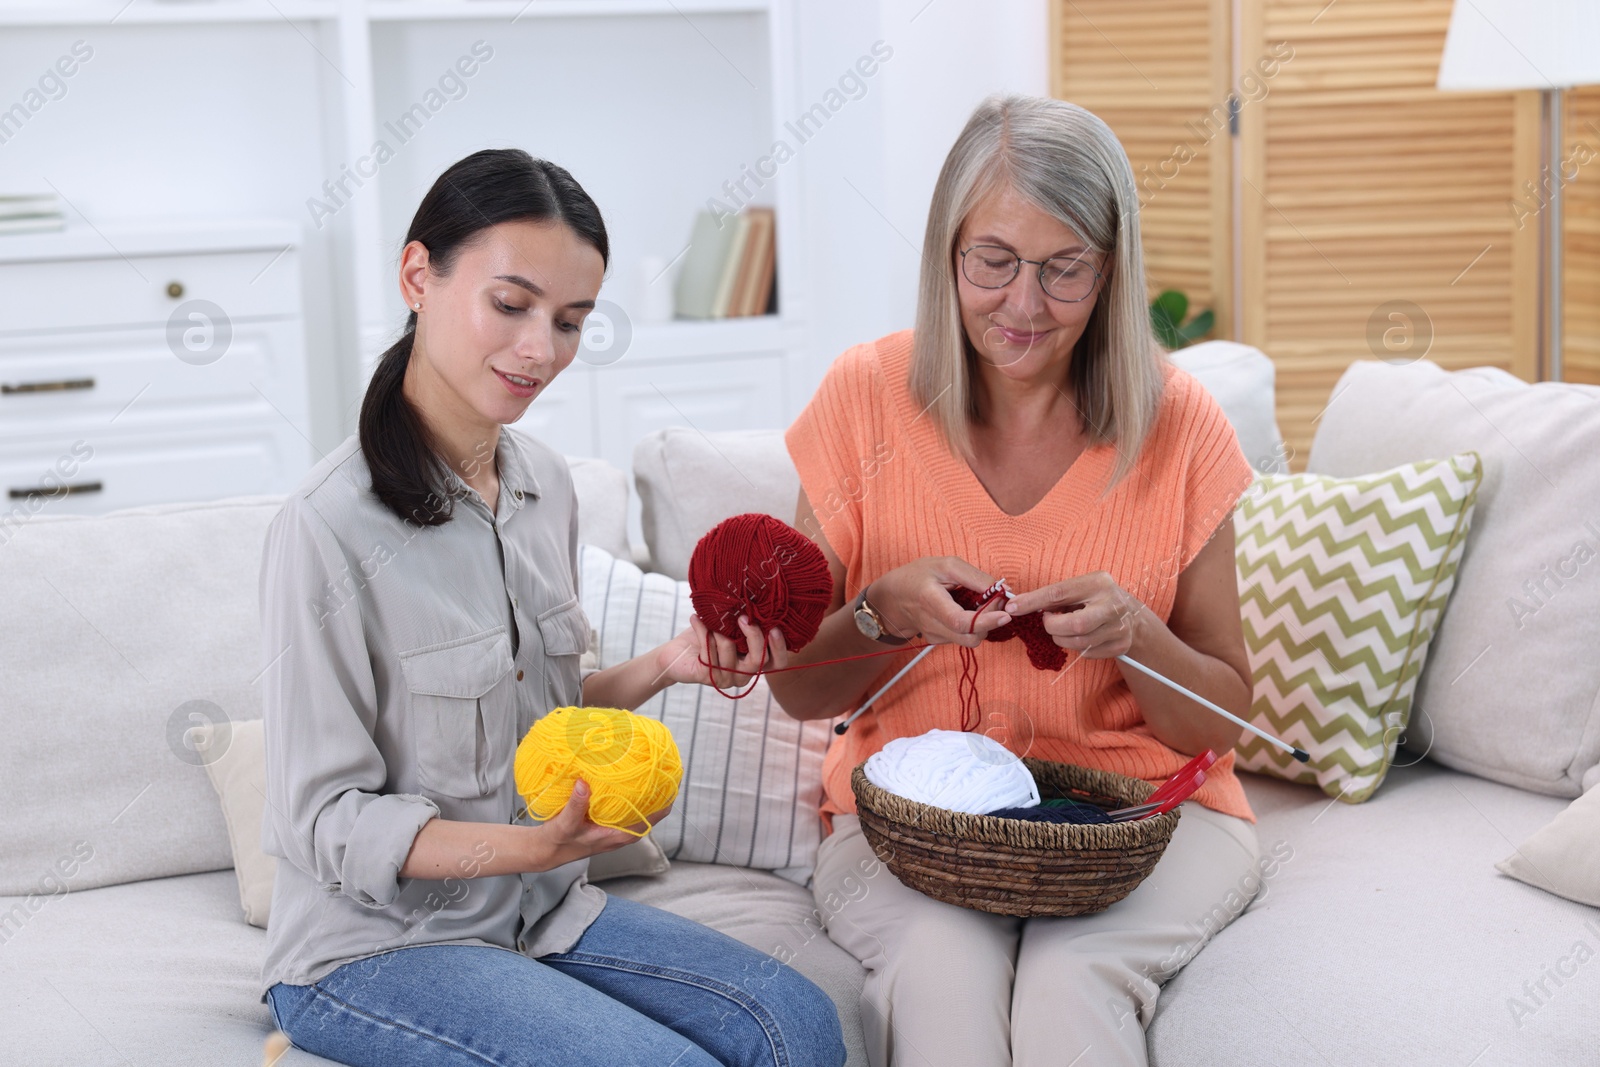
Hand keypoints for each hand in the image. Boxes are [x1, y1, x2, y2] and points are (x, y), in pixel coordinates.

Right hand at [530, 780, 672, 869]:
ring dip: (644, 792)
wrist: (547, 851)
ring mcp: (615, 827)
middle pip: (650, 812)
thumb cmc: (559, 841)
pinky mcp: (606, 822)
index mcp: (619, 835)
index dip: (664, 801)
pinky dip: (629, 793)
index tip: (671, 780)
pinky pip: (625, 806)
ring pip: (638, 809)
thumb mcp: (566, 824)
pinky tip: (625, 778)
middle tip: (661, 766)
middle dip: (658, 792)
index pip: (653, 819)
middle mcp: (621, 832)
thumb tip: (584, 784)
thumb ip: (575, 806)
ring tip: (648, 768)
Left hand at [655, 613, 788, 690]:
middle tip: (744, 617)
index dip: (780, 648)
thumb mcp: (729, 627)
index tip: (774, 627)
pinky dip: (702, 631)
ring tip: (709, 616)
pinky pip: (709, 652)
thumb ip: (745, 622)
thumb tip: (756, 598)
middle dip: (753, 637)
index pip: (777, 663)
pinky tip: (695, 618)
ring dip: (719, 630)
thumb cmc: (706, 637)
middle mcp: (743, 675)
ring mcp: (726, 679)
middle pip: (758, 661)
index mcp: (754, 663)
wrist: (675, 654)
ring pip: (729, 652)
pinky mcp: (708, 677)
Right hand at [868, 556, 1014, 646]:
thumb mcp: (946, 566)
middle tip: (995, 603)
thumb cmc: (919, 576)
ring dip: (982, 625)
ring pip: (970, 640)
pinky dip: (972, 626)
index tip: (1006, 613)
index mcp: (929, 599)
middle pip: (970, 637)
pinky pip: (963, 637)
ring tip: (979, 605)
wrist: (893, 597)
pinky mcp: (937, 641)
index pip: (960, 621)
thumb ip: (975, 578)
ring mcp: (933, 635)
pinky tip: (964, 611)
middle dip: (990, 623)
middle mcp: (931, 623)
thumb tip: (1004, 590)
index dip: (986, 620)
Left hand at [1003, 572, 1146, 658]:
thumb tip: (1017, 606)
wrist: (1132, 614)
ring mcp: (1119, 627)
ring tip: (1062, 628)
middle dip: (1053, 627)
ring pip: (1078, 643)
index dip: (1033, 601)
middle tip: (1049, 621)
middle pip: (1075, 624)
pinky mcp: (1120, 645)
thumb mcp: (1079, 588)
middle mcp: (1113, 604)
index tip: (1013, 607)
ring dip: (1061, 638)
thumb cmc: (1094, 598)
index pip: (1060, 593)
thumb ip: (1053, 596)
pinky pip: (1086, 653)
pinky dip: (1076, 647)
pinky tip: (1080, 636)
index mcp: (1099, 582)